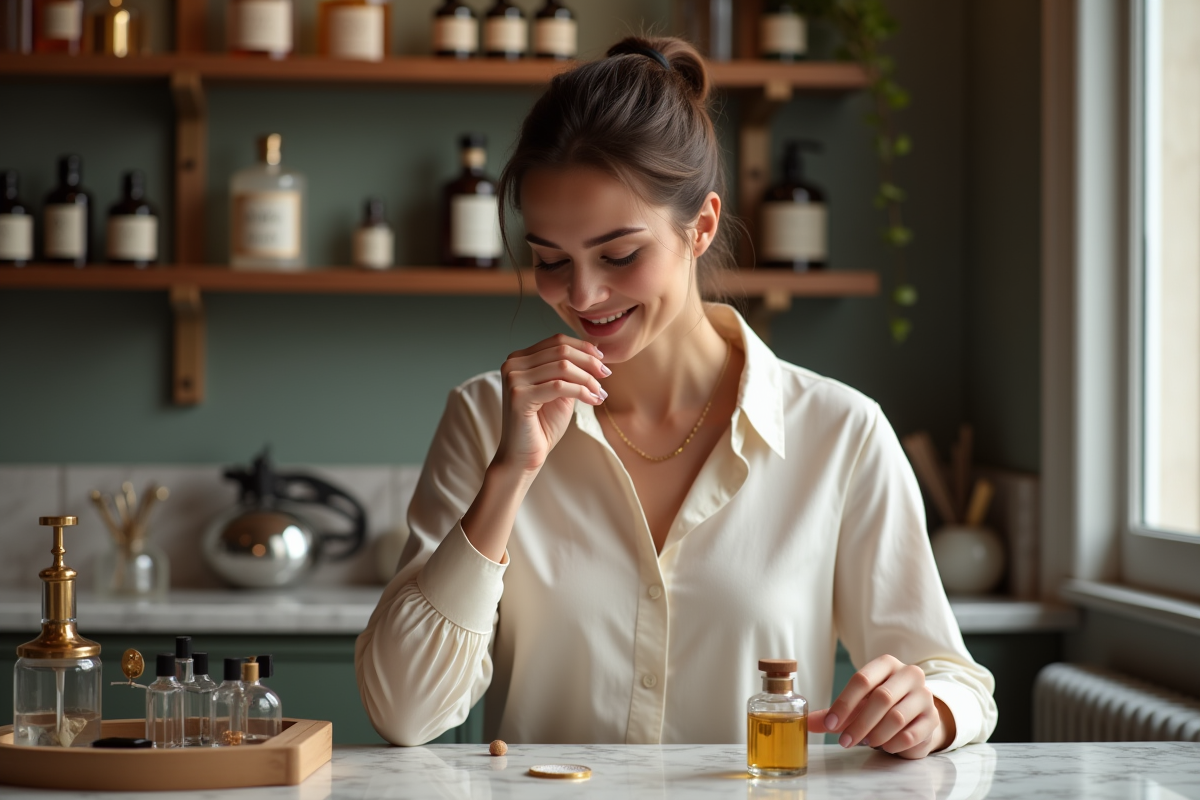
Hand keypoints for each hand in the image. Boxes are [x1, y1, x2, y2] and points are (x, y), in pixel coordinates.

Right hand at [494, 333, 609, 473]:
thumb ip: (570, 371)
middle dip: (589, 362)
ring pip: (562, 367)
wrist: (523, 456)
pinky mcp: (518, 396)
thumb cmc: (542, 425)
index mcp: (520, 359)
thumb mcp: (560, 391)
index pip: (556, 341)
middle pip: (560, 351)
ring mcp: (513, 379)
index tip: (603, 360)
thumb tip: (595, 351)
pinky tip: (593, 400)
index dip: (583, 348)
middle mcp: (513, 364)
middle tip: (606, 375)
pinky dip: (581, 392)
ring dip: (588, 379)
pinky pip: (559, 386)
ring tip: (600, 392)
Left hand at [808, 655, 954, 758]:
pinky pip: (911, 734)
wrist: (917, 717)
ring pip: (896, 717)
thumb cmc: (882, 707)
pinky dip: (893, 744)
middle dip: (858, 723)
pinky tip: (884, 745)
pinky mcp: (933, 718)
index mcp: (886, 664)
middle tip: (844, 741)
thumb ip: (834, 713)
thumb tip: (806, 722)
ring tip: (865, 742)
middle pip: (881, 698)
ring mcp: (925, 696)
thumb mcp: (857, 705)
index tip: (830, 725)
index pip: (862, 679)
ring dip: (875, 734)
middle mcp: (909, 674)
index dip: (843, 704)